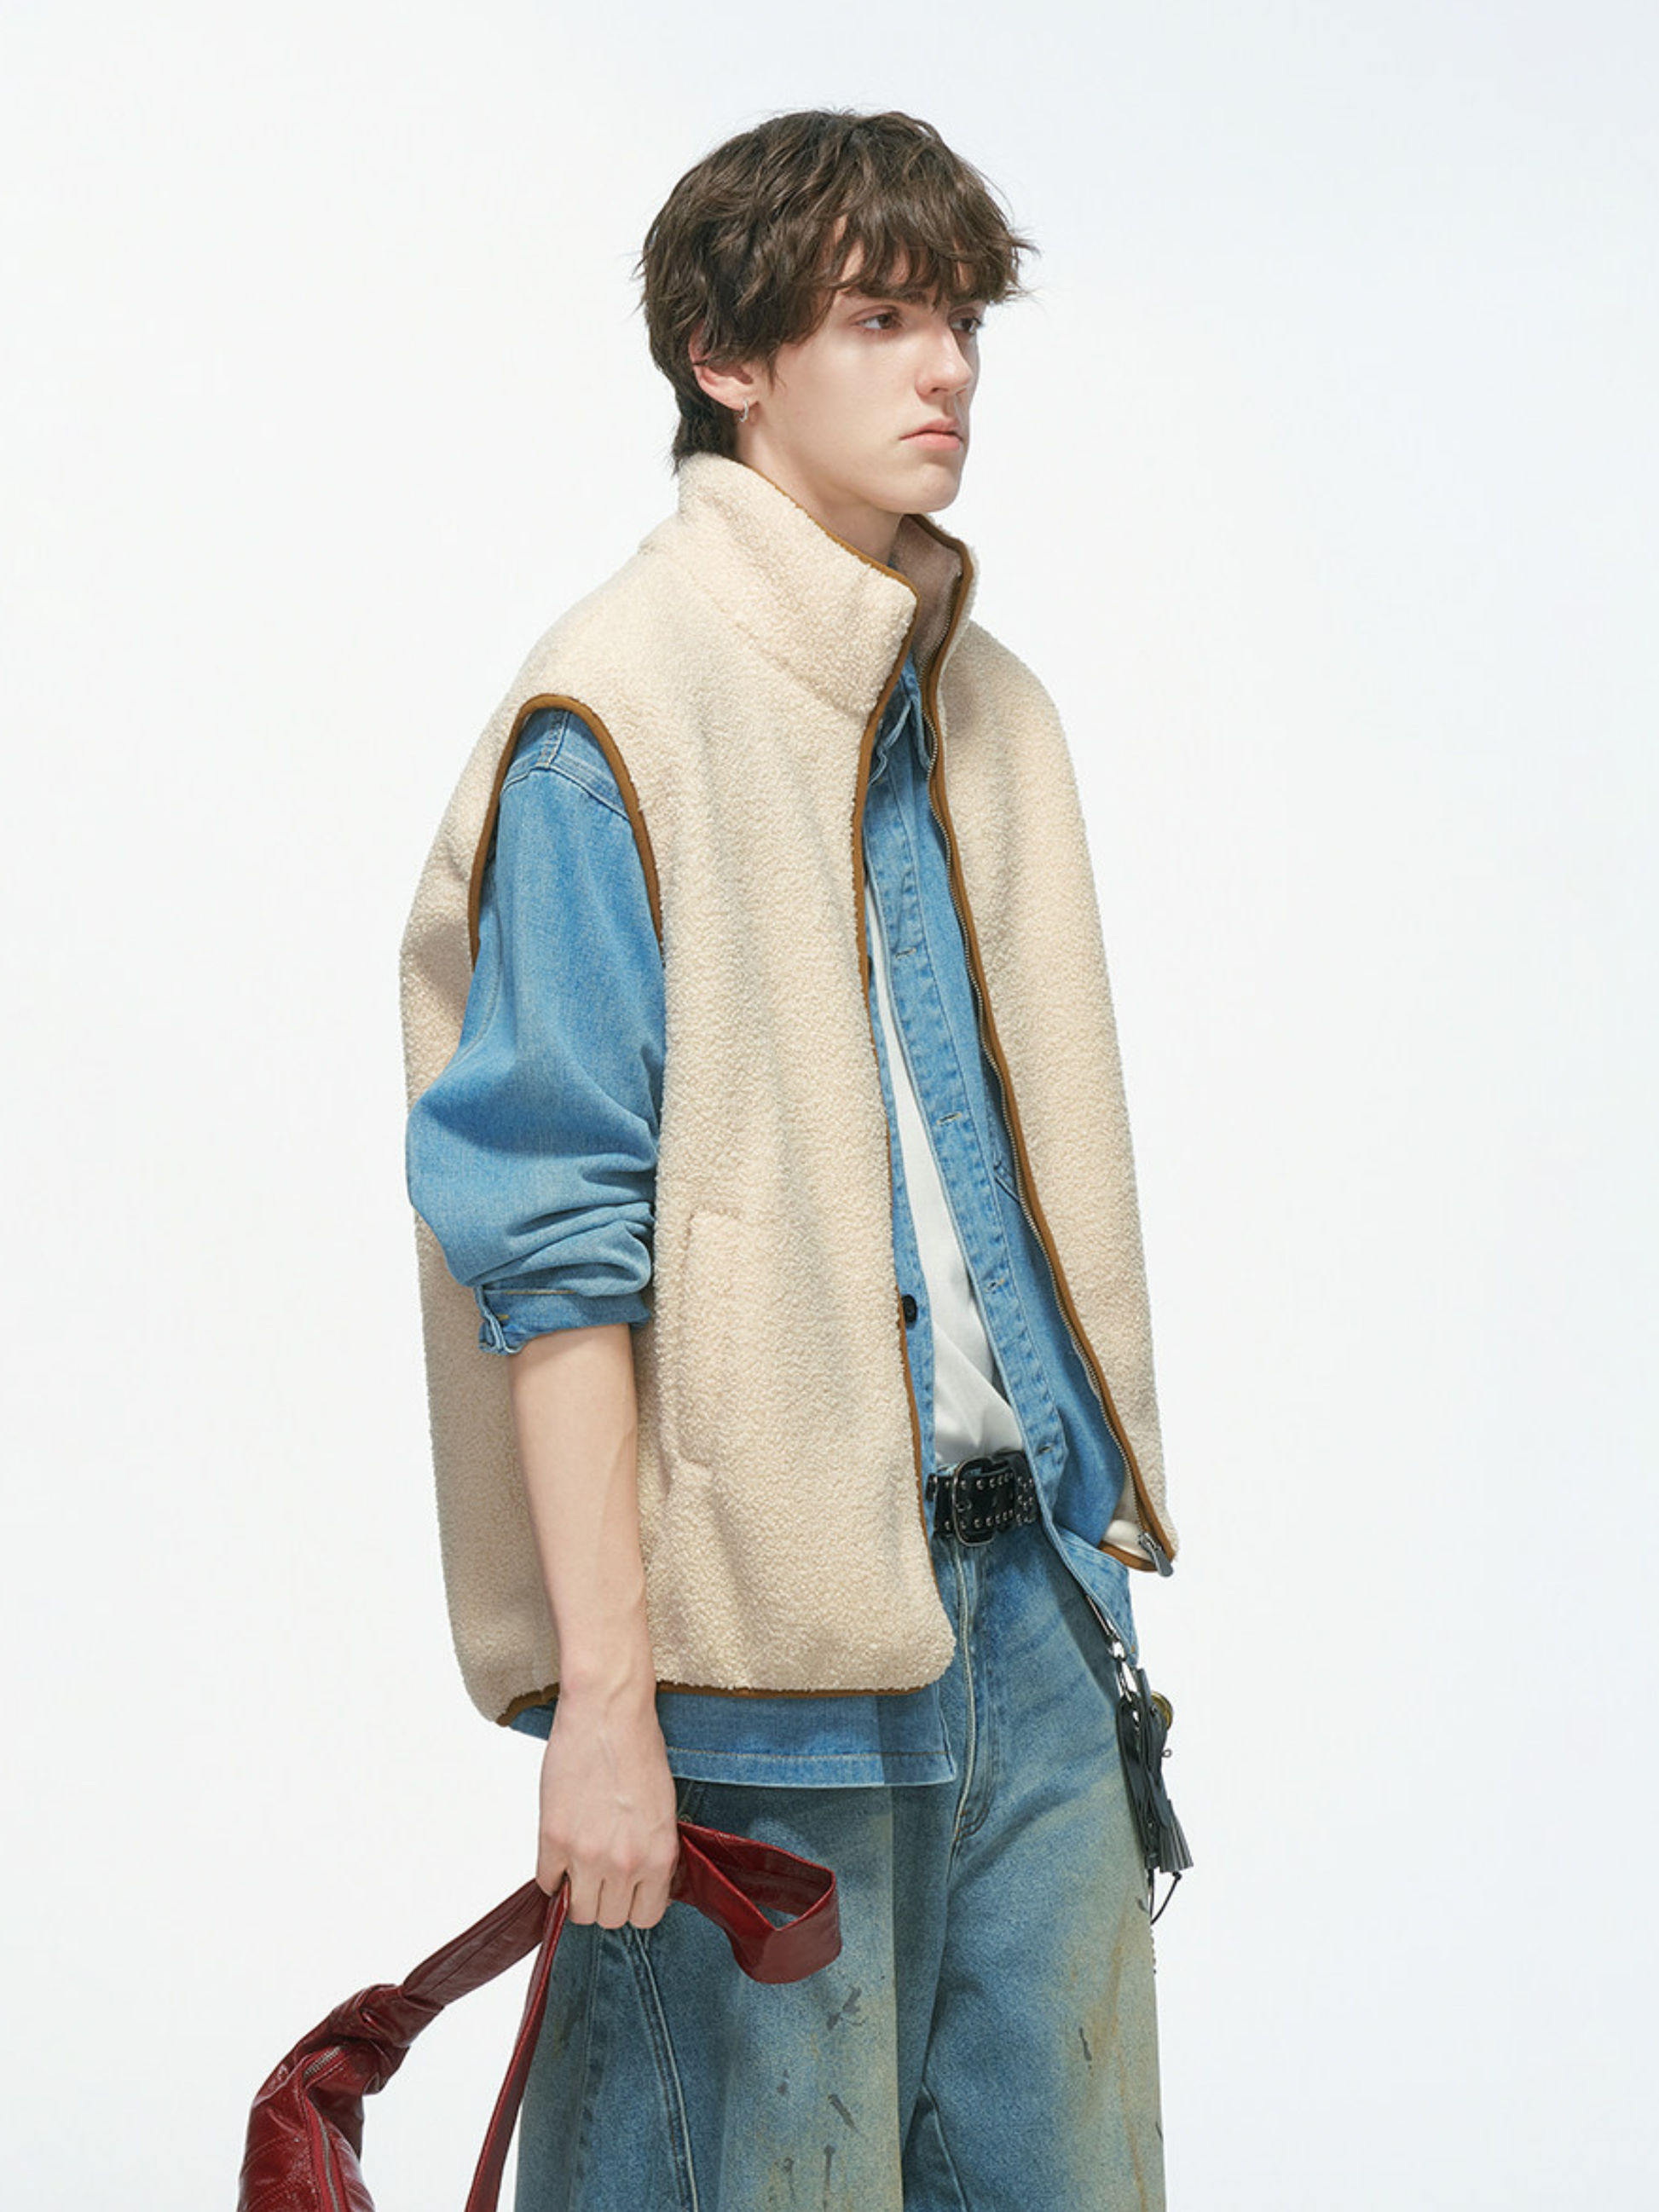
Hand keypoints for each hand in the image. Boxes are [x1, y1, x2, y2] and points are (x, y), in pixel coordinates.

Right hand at [536, 1678, 679, 1927]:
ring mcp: (586, 1854)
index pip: (646, 1917)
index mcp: (659, 1856)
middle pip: (608, 1918)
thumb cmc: (639, 1747)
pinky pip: (547, 1883)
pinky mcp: (553, 1839)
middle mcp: (625, 1863)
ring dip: (577, 1893)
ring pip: (577, 1910)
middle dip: (605, 1899)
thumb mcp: (663, 1808)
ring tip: (579, 1864)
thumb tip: (639, 1880)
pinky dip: (551, 1874)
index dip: (634, 1902)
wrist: (608, 1711)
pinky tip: (560, 1852)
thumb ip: (652, 1851)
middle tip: (601, 1873)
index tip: (627, 1888)